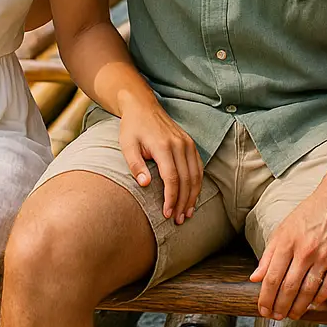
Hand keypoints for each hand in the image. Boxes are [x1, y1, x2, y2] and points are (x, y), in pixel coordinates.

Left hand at [118, 100, 202, 223]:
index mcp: (163, 146)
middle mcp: (179, 144)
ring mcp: (187, 143)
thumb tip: (145, 184)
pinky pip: (198, 167)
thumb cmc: (132, 128)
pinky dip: (197, 183)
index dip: (171, 198)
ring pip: (196, 175)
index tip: (167, 214)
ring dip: (193, 196)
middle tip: (178, 220)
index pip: (172, 178)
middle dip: (183, 202)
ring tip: (187, 213)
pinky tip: (193, 196)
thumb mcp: (127, 145)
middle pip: (186, 179)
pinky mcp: (190, 143)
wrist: (143, 106)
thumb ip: (135, 165)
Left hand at [249, 176, 326, 319]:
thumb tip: (254, 277)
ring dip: (298, 307)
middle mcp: (304, 249)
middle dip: (279, 307)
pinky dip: (319, 299)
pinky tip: (312, 304)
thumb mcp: (284, 228)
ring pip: (307, 291)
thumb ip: (269, 254)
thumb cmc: (310, 212)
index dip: (265, 298)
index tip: (263, 309)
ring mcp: (324, 255)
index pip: (271, 277)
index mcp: (287, 241)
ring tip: (292, 315)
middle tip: (276, 317)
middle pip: (288, 288)